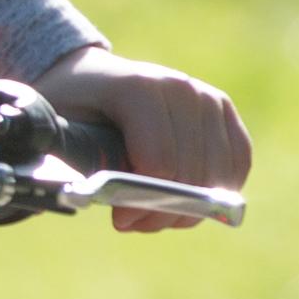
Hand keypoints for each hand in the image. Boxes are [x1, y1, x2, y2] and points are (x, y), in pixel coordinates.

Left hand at [41, 44, 251, 230]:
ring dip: (187, 208)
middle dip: (162, 211)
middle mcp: (180, 87)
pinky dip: (216, 192)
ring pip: (217, 176)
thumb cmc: (71, 109)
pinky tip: (185, 200)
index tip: (118, 218)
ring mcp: (206, 96)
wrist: (89, 78)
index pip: (160, 164)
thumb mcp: (60, 134)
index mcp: (138, 87)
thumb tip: (113, 206)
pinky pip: (238, 162)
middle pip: (191, 175)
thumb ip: (82, 165)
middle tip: (133, 221)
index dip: (141, 203)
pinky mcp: (223, 109)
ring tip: (154, 211)